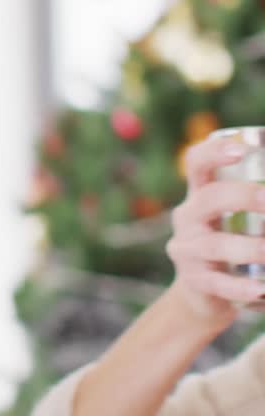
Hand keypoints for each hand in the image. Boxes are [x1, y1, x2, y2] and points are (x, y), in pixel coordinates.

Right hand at [166, 135, 264, 331]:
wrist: (205, 295)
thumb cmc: (233, 245)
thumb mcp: (238, 219)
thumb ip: (258, 204)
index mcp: (199, 195)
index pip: (196, 164)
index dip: (214, 152)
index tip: (242, 149)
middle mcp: (187, 218)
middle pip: (208, 199)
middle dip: (243, 196)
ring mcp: (187, 250)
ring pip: (215, 245)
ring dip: (252, 248)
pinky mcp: (194, 281)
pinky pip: (217, 283)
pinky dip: (242, 287)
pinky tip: (262, 289)